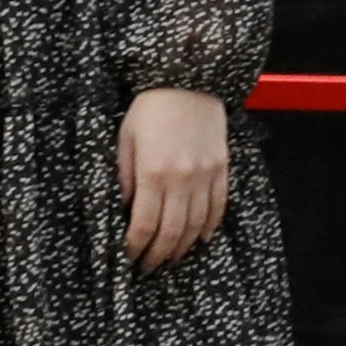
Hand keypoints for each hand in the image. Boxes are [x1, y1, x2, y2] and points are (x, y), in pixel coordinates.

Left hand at [117, 86, 233, 269]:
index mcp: (152, 173)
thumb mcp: (125, 138)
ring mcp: (205, 176)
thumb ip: (124, 176)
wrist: (189, 78)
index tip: (129, 256)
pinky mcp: (221, 168)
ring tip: (171, 258)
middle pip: (171, 232)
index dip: (136, 247)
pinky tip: (201, 239)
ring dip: (183, 247)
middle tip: (149, 267)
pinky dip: (210, 227)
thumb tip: (124, 208)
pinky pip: (218, 206)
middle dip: (158, 255)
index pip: (144, 225)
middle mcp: (181, 180)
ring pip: (196, 225)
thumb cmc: (151, 107)